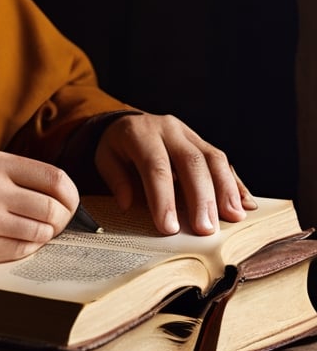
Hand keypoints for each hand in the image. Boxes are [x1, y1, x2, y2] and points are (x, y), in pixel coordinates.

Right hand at [0, 152, 79, 269]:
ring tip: (35, 230)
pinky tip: (17, 239)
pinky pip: (23, 251)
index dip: (70, 194)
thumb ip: (16, 172)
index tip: (69, 201)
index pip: (54, 179)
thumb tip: (61, 191)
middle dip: (62, 218)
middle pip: (52, 208)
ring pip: (41, 233)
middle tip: (57, 221)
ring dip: (46, 234)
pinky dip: (28, 247)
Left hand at [94, 112, 257, 234]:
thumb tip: (127, 203)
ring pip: (214, 158)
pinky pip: (224, 161)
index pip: (156, 167)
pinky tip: (245, 204)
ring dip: (226, 190)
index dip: (164, 198)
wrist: (128, 122)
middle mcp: (169, 130)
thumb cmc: (117, 148)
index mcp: (141, 134)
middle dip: (201, 198)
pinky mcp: (204, 143)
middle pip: (192, 162)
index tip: (169, 228)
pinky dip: (236, 184)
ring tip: (233, 218)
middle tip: (206, 229)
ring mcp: (190, 134)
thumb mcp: (104, 158)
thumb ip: (116, 179)